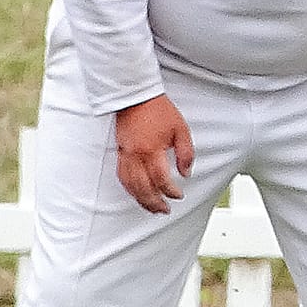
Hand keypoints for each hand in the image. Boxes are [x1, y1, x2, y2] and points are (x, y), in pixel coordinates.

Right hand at [114, 94, 193, 214]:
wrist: (136, 96)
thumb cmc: (158, 109)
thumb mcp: (181, 129)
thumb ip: (185, 153)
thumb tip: (186, 172)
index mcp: (152, 150)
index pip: (161, 180)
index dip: (171, 191)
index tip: (178, 194)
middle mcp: (136, 155)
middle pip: (143, 188)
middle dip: (155, 203)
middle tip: (164, 210)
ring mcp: (125, 155)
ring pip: (130, 185)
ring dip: (141, 200)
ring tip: (151, 207)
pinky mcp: (120, 152)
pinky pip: (122, 176)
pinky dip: (130, 188)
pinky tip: (136, 193)